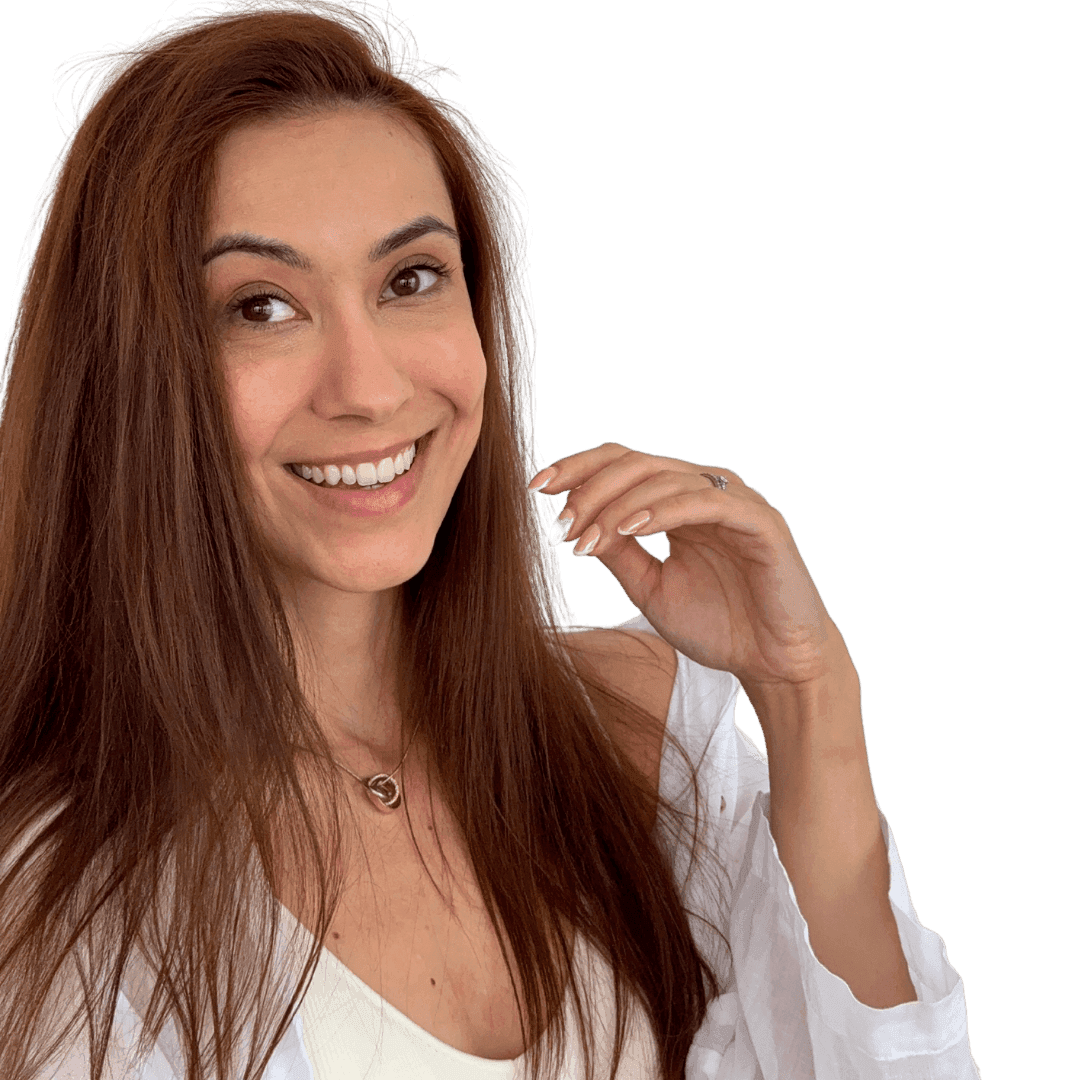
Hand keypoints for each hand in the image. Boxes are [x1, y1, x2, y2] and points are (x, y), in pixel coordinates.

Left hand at [528, 443, 848, 692]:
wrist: (776, 664)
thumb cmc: (719, 626)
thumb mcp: (650, 589)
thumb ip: (618, 553)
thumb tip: (573, 524)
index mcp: (678, 502)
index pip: (622, 465)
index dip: (577, 469)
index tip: (534, 489)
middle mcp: (705, 490)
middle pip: (636, 462)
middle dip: (590, 487)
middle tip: (560, 521)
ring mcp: (735, 500)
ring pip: (665, 478)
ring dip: (617, 503)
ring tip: (584, 535)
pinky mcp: (760, 520)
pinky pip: (706, 500)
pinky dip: (663, 510)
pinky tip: (629, 528)